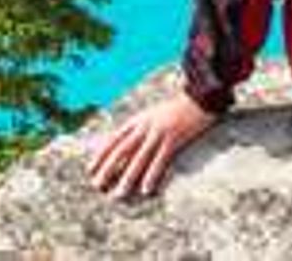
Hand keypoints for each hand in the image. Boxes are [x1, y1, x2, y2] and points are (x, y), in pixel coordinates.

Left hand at [85, 90, 219, 200]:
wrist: (200, 97)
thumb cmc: (177, 108)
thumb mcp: (153, 114)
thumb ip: (140, 128)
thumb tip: (125, 146)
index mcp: (138, 120)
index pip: (114, 139)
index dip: (101, 155)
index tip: (90, 169)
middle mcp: (145, 126)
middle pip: (122, 149)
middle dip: (108, 168)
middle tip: (97, 185)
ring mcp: (159, 132)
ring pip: (139, 158)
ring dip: (127, 177)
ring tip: (119, 193)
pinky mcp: (174, 138)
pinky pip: (160, 160)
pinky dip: (152, 175)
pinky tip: (146, 188)